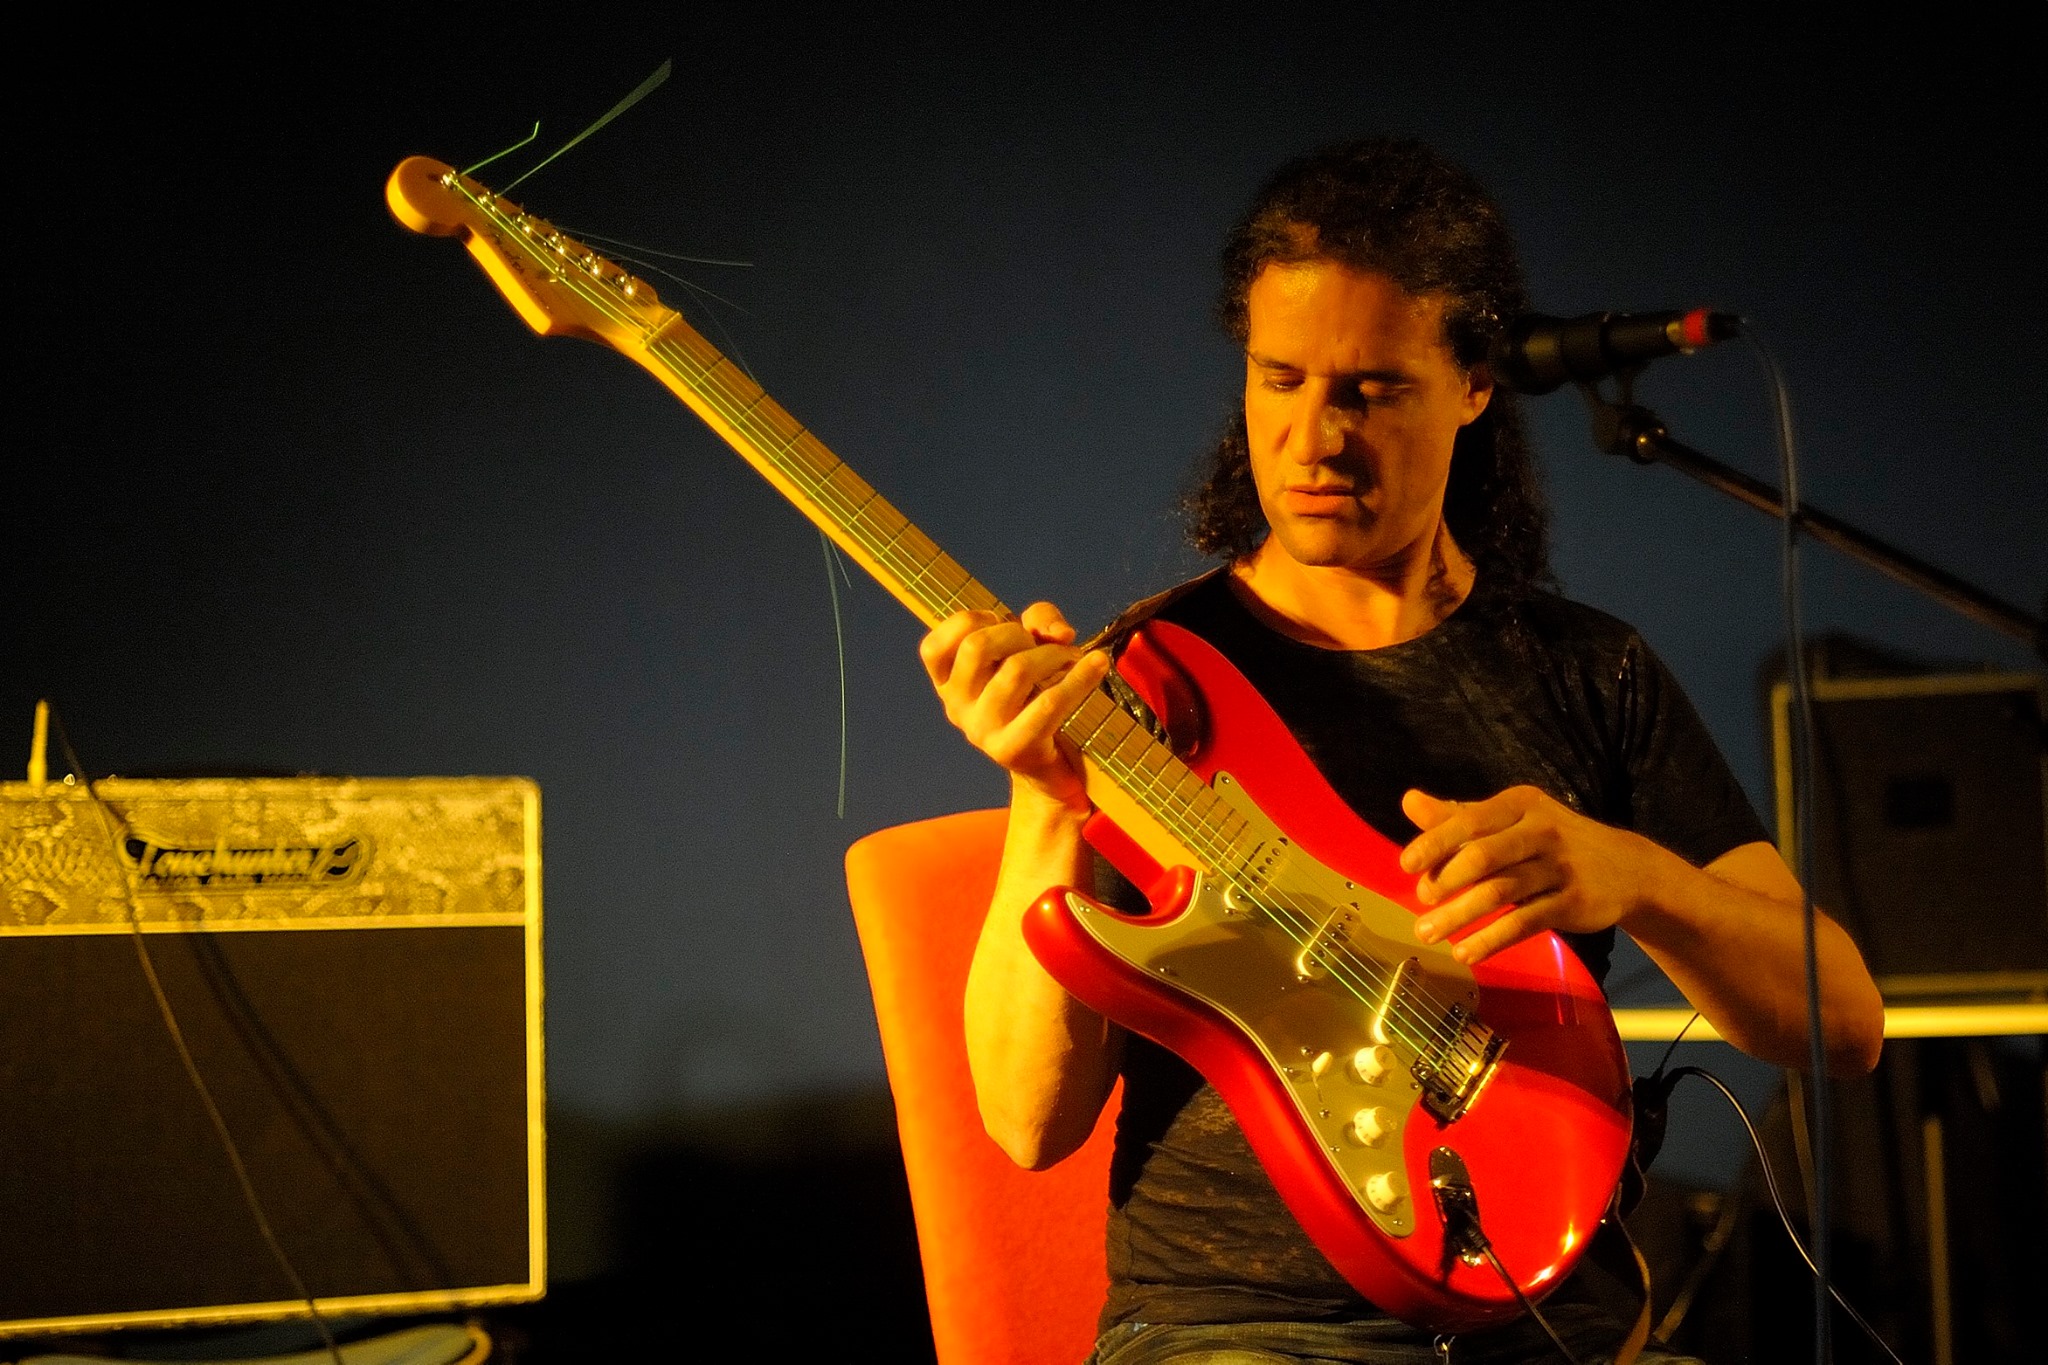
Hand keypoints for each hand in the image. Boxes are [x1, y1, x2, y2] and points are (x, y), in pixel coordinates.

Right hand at [919, 602, 1111, 810]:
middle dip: (1016, 632)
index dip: (969, 621)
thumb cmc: (1036, 694)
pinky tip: (1097, 664)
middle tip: (1040, 644)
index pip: (934, 647)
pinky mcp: (1015, 748)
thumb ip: (1039, 621)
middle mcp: (957, 709)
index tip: (999, 622)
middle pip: (976, 647)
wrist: (1050, 767)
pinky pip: (1050, 703)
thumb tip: (1059, 633)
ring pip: (1016, 670)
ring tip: (1071, 658)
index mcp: (948, 685)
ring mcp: (983, 731)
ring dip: (1053, 654)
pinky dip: (1080, 677)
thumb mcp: (1030, 647)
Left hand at [1398, 786, 1665, 964]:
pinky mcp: (1573, 903)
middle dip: (1446, 880)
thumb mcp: (1511, 820)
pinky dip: (1491, 939)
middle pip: (1484, 856)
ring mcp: (1560, 867)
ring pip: (1501, 893)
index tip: (1406, 865)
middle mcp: (1542, 830)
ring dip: (1459, 916)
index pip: (1470, 821)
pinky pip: (1524, 922)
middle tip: (1420, 900)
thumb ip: (1459, 816)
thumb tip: (1409, 801)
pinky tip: (1465, 952)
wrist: (1627, 868)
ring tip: (1427, 934)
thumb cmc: (1551, 842)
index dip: (1435, 842)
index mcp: (1520, 804)